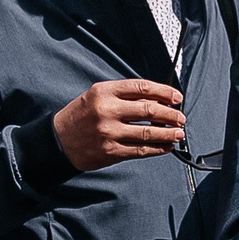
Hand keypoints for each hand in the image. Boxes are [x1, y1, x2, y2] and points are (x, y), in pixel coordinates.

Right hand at [52, 80, 184, 171]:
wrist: (57, 141)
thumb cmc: (80, 116)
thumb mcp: (96, 96)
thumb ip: (123, 95)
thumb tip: (157, 99)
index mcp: (104, 91)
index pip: (142, 88)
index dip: (164, 92)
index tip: (176, 97)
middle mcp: (107, 110)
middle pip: (149, 110)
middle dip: (170, 114)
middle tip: (181, 117)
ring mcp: (109, 133)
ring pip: (148, 133)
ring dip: (168, 133)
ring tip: (179, 133)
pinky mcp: (111, 152)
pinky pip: (141, 151)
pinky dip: (158, 149)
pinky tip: (166, 146)